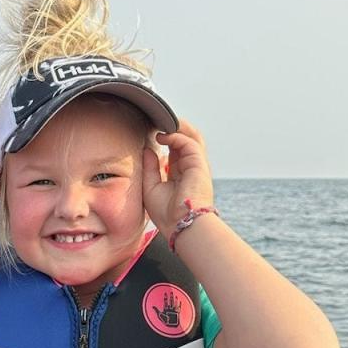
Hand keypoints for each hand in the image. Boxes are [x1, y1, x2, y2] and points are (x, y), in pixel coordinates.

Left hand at [141, 119, 213, 240]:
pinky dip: (176, 136)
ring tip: (162, 121)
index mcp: (180, 175)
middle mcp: (190, 168)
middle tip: (157, 122)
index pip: (175, 151)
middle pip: (186, 141)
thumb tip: (148, 149)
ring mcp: (196, 165)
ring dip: (178, 127)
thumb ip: (150, 168)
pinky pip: (189, 143)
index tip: (150, 133)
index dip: (165, 140)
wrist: (181, 225)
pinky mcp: (199, 164)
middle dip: (173, 129)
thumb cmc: (167, 214)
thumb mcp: (151, 187)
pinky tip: (162, 135)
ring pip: (191, 137)